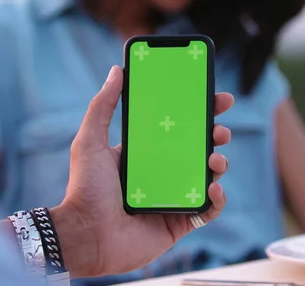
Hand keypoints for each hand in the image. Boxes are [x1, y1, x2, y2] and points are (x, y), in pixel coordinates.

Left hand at [51, 66, 232, 277]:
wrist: (86, 235)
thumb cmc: (84, 188)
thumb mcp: (90, 140)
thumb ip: (103, 105)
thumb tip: (117, 70)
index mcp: (143, 153)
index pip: (176, 128)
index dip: (198, 113)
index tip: (215, 98)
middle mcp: (160, 173)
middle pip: (197, 150)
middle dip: (215, 136)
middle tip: (220, 129)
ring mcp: (171, 197)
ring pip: (206, 176)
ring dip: (219, 164)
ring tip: (215, 159)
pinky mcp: (178, 222)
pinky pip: (206, 210)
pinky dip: (217, 200)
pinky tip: (214, 188)